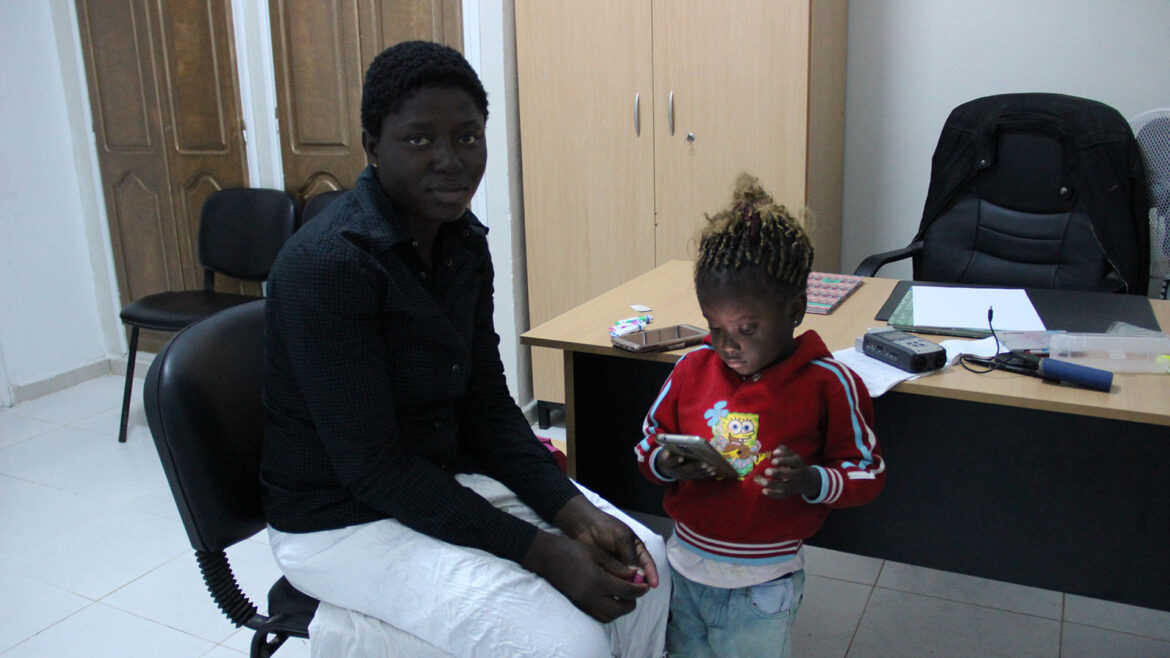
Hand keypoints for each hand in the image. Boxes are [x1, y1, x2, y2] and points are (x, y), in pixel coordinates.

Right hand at [521, 531, 646, 621]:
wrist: (548, 557)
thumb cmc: (572, 550)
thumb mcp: (598, 554)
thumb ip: (618, 567)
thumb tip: (635, 574)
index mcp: (599, 581)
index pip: (627, 591)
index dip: (640, 589)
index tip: (645, 586)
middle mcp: (592, 596)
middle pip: (620, 609)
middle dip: (632, 602)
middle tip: (636, 592)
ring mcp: (584, 602)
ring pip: (609, 616)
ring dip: (620, 609)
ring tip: (623, 597)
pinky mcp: (578, 605)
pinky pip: (598, 615)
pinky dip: (608, 612)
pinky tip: (610, 599)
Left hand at [553, 496, 658, 588]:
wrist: (585, 526)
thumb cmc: (606, 527)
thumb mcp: (622, 538)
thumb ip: (630, 555)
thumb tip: (638, 574)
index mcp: (637, 550)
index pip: (648, 564)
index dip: (652, 574)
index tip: (654, 585)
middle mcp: (629, 560)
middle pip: (639, 575)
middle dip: (641, 584)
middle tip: (639, 591)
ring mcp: (618, 567)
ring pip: (627, 580)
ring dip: (628, 587)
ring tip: (628, 593)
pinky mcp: (607, 572)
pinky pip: (614, 580)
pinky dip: (616, 586)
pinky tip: (615, 591)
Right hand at [655, 447, 716, 480]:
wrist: (664, 464)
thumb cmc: (669, 451)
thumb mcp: (668, 447)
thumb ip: (675, 445)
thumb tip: (689, 441)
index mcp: (665, 462)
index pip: (669, 462)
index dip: (674, 461)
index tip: (681, 458)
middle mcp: (673, 470)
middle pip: (684, 470)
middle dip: (695, 467)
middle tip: (705, 464)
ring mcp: (680, 475)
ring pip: (692, 475)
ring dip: (703, 472)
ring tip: (711, 468)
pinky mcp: (686, 477)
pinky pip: (696, 477)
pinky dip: (704, 474)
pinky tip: (712, 472)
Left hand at [754, 445, 819, 499]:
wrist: (806, 479)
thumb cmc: (794, 464)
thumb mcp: (792, 455)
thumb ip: (784, 451)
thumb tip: (775, 452)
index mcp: (798, 463)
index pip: (793, 462)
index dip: (783, 461)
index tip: (773, 461)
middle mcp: (797, 474)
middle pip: (790, 475)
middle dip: (778, 473)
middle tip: (766, 471)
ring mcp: (794, 484)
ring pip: (785, 487)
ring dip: (773, 485)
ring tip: (762, 481)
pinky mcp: (789, 492)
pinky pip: (782, 495)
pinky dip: (773, 494)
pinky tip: (764, 490)